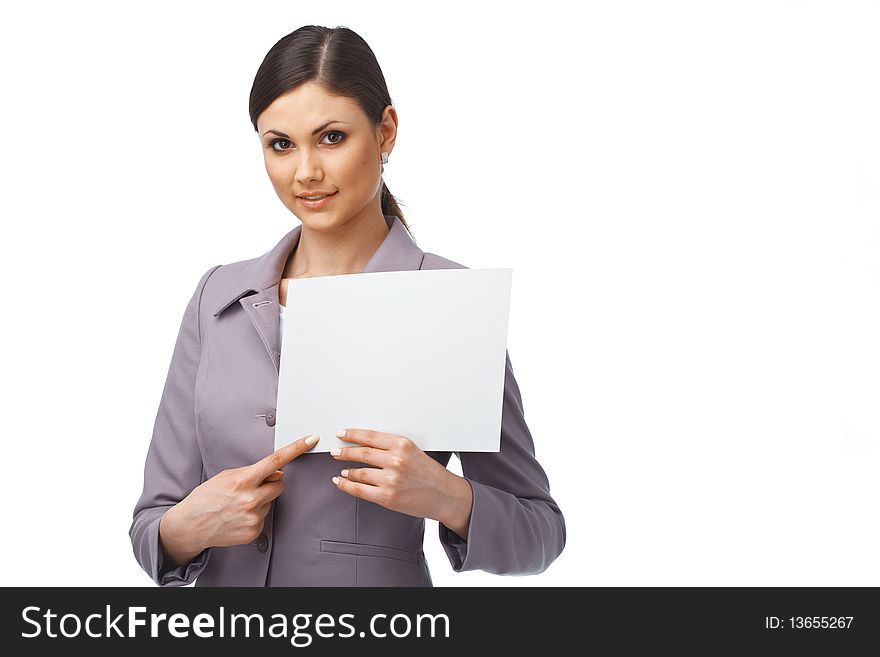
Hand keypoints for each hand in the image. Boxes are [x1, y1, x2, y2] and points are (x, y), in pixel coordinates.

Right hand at [159, 434, 319, 564]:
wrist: (190, 526)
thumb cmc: (206, 498)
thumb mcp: (226, 476)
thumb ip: (252, 472)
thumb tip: (277, 473)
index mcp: (243, 481)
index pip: (276, 461)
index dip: (296, 449)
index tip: (310, 440)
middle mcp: (250, 499)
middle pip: (280, 485)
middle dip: (271, 484)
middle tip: (252, 488)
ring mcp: (253, 517)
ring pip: (271, 502)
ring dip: (261, 501)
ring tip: (238, 505)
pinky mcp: (254, 532)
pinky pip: (265, 517)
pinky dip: (256, 515)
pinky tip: (239, 516)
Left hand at [330, 429, 473, 538]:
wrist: (445, 495)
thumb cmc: (430, 474)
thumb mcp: (413, 451)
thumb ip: (391, 448)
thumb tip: (365, 445)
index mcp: (402, 445)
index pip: (370, 436)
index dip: (352, 434)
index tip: (342, 433)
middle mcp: (396, 460)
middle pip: (362, 453)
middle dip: (344, 452)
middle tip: (335, 451)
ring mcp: (390, 480)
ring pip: (359, 472)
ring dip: (347, 470)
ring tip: (342, 469)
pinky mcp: (387, 497)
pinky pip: (360, 490)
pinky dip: (347, 485)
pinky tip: (341, 481)